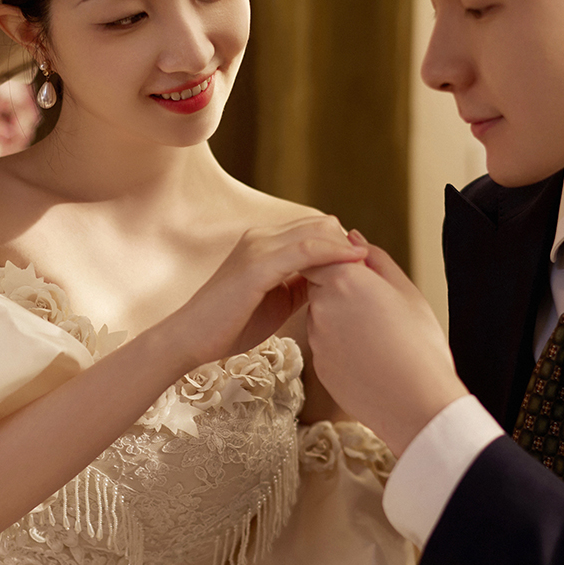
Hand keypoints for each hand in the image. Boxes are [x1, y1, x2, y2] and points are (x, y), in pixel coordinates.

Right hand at [161, 215, 366, 369]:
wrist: (191, 340)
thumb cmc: (230, 325)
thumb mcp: (276, 300)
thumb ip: (299, 284)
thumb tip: (329, 280)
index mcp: (263, 244)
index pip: (312, 229)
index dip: (340, 242)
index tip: (366, 261)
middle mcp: (261, 238)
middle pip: (318, 224)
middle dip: (347, 241)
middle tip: (372, 263)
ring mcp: (258, 248)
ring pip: (315, 231)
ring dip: (345, 244)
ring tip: (370, 260)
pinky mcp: (258, 266)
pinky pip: (306, 251)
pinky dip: (334, 253)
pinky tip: (354, 261)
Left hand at [304, 232, 468, 453]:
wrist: (416, 404)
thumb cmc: (420, 345)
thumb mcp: (408, 292)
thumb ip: (376, 259)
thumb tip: (354, 237)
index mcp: (345, 280)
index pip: (323, 255)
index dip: (342, 262)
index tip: (365, 276)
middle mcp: (322, 306)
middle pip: (320, 285)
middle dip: (342, 290)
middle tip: (378, 308)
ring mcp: (317, 338)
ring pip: (322, 316)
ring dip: (342, 319)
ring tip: (379, 336)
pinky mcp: (319, 365)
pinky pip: (326, 345)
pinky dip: (343, 346)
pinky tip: (372, 357)